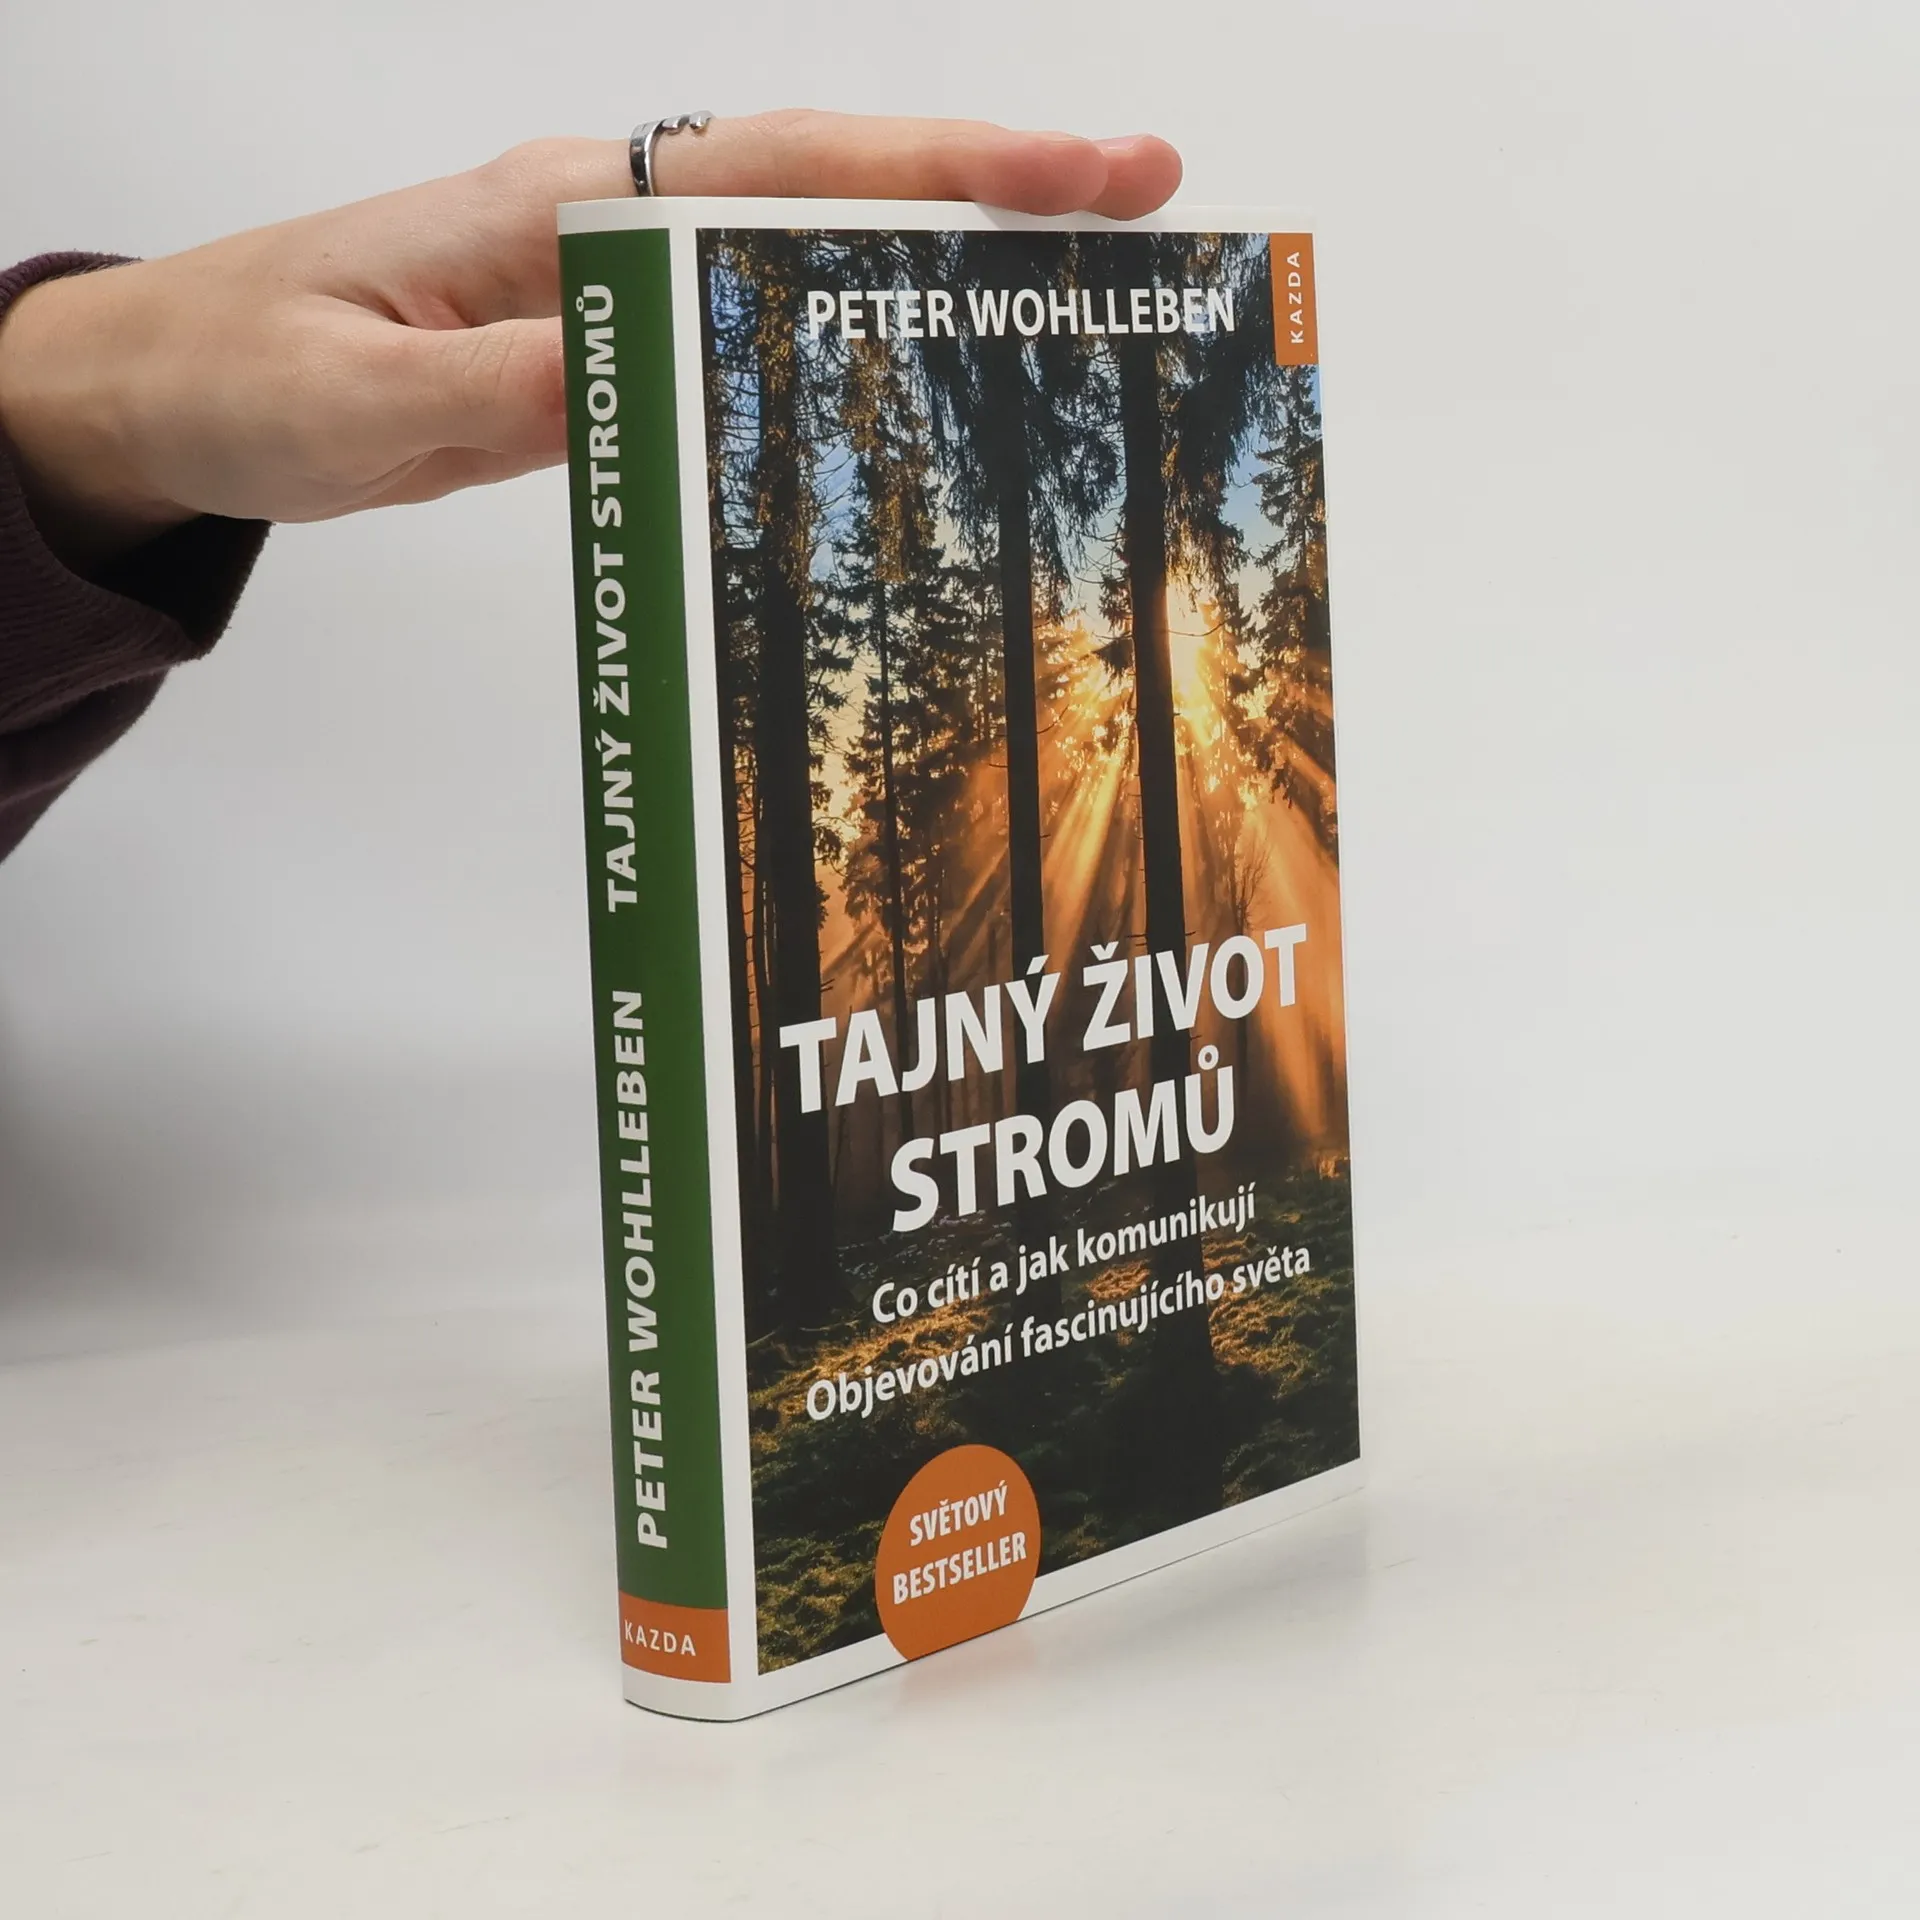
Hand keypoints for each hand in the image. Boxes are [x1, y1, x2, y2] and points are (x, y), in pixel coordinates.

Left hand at [0, 114, 1181, 564]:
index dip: (944, 167)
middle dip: (988, 197)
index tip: (1089, 171)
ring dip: (928, 272)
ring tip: (1065, 309)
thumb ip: (515, 393)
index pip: (785, 168)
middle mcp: (601, 223)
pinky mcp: (596, 343)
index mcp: (559, 207)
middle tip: (1142, 220)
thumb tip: (671, 371)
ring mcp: (605, 280)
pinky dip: (837, 346)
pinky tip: (901, 388)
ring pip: (797, 259)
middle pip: (827, 189)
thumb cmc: (247, 377)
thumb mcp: (369, 405)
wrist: (164, 390)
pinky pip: (743, 332)